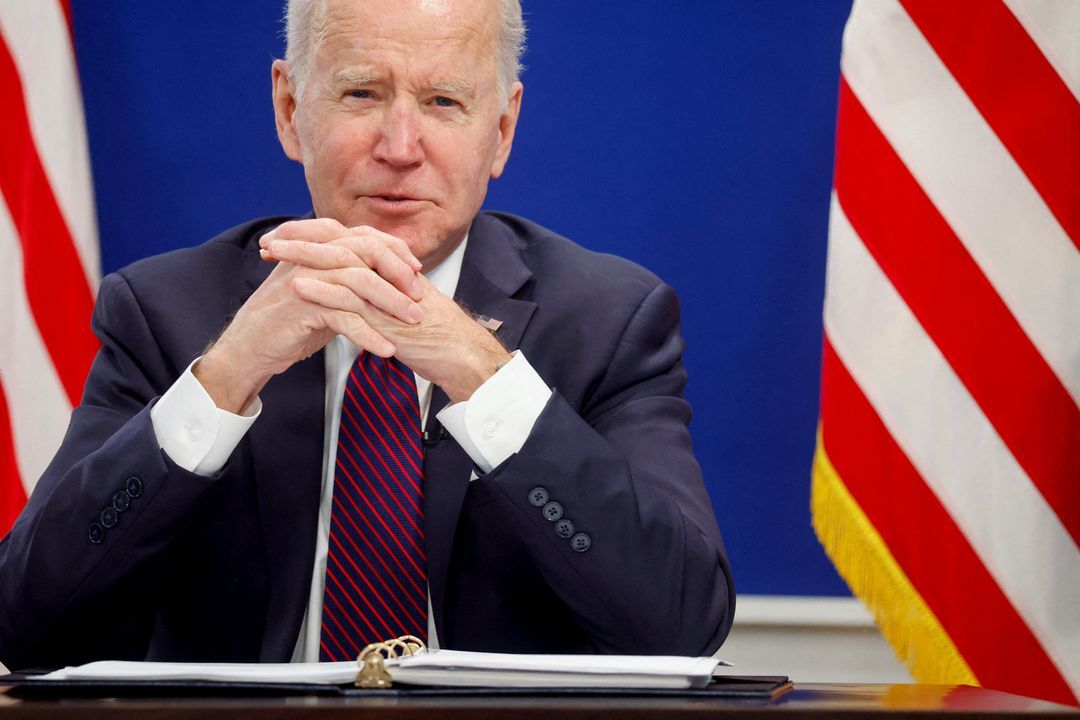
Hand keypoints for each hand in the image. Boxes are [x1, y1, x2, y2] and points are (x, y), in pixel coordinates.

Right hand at [195, 219, 423, 412]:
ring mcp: (305, 279)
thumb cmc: (290, 322)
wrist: (251, 348)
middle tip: (420, 295)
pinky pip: (344, 317)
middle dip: (398, 272)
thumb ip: (349, 279)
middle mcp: (311, 257)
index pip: (364, 236)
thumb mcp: (324, 293)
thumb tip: (387, 276)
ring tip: (413, 322)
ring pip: (359, 281)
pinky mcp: (301, 307)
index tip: (417, 269)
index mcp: (318, 248)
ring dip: (391, 303)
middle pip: (365, 251)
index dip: (394, 249)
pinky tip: (387, 350)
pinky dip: (369, 335)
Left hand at [268, 236, 510, 402]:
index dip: (313, 237)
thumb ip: (379, 295)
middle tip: (270, 239)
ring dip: (302, 256)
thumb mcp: (399, 308)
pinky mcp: (387, 314)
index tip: (284, 240)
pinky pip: (351, 296)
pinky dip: (322, 288)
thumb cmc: (433, 336)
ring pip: (340, 263)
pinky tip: (296, 284)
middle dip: (300, 239)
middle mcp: (386, 271)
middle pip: (339, 242)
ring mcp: (386, 290)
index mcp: (388, 267)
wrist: (459, 353)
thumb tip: (353, 292)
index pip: (346, 239)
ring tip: (272, 254)